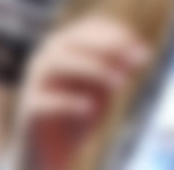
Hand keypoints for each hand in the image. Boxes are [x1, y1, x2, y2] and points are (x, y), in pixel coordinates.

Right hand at [14, 16, 150, 169]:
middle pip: (74, 41)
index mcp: (67, 44)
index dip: (119, 38)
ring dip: (93, 69)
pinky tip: (90, 108)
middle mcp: (47, 57)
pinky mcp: (29, 108)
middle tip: (135, 66)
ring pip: (58, 63)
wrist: (55, 144)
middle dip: (108, 49)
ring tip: (120, 85)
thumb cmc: (85, 105)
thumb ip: (118, 66)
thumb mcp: (106, 83)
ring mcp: (35, 80)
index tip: (144, 55)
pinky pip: (44, 99)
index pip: (91, 30)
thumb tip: (142, 53)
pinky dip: (68, 101)